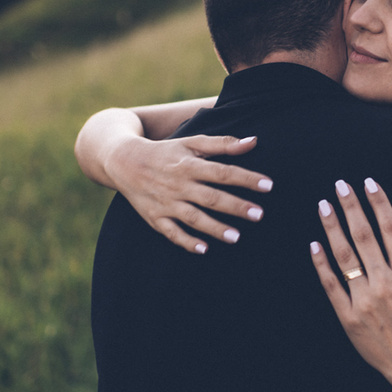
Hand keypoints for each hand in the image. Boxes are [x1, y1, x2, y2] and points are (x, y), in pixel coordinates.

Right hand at [106, 134, 272, 253]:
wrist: (123, 161)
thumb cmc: (166, 151)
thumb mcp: (191, 142)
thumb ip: (222, 144)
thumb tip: (254, 142)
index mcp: (189, 165)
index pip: (222, 172)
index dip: (246, 178)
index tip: (268, 185)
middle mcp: (178, 184)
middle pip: (211, 197)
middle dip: (236, 207)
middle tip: (259, 214)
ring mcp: (166, 203)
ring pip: (193, 218)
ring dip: (215, 228)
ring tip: (237, 237)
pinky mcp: (155, 218)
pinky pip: (171, 232)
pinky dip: (186, 241)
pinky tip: (204, 249)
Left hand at [309, 177, 391, 391]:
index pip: (391, 229)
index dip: (379, 202)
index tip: (369, 182)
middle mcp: (385, 283)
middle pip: (364, 236)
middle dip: (351, 207)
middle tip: (340, 184)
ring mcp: (364, 301)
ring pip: (344, 257)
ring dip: (332, 228)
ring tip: (323, 205)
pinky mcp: (348, 318)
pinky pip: (331, 286)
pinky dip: (321, 264)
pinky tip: (313, 245)